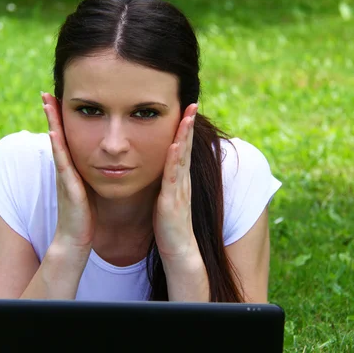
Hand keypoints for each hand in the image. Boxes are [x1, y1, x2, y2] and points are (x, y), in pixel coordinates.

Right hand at [41, 92, 95, 248]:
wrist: (75, 238)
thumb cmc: (84, 215)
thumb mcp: (86, 188)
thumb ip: (87, 174)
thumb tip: (98, 160)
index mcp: (71, 168)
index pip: (65, 138)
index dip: (60, 118)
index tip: (57, 98)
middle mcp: (64, 169)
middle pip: (57, 135)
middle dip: (52, 114)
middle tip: (46, 92)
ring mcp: (64, 176)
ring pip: (57, 144)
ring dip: (52, 123)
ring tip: (47, 102)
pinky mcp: (69, 187)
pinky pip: (62, 163)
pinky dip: (57, 147)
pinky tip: (54, 132)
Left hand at [153, 103, 198, 260]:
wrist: (178, 249)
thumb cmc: (169, 224)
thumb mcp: (167, 197)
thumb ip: (167, 181)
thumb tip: (161, 167)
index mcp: (180, 179)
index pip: (183, 148)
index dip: (185, 128)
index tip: (187, 109)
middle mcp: (183, 181)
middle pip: (186, 148)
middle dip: (189, 125)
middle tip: (192, 103)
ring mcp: (179, 190)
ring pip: (181, 158)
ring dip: (184, 137)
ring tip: (186, 117)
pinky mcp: (171, 202)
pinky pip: (172, 178)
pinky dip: (174, 160)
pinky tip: (173, 146)